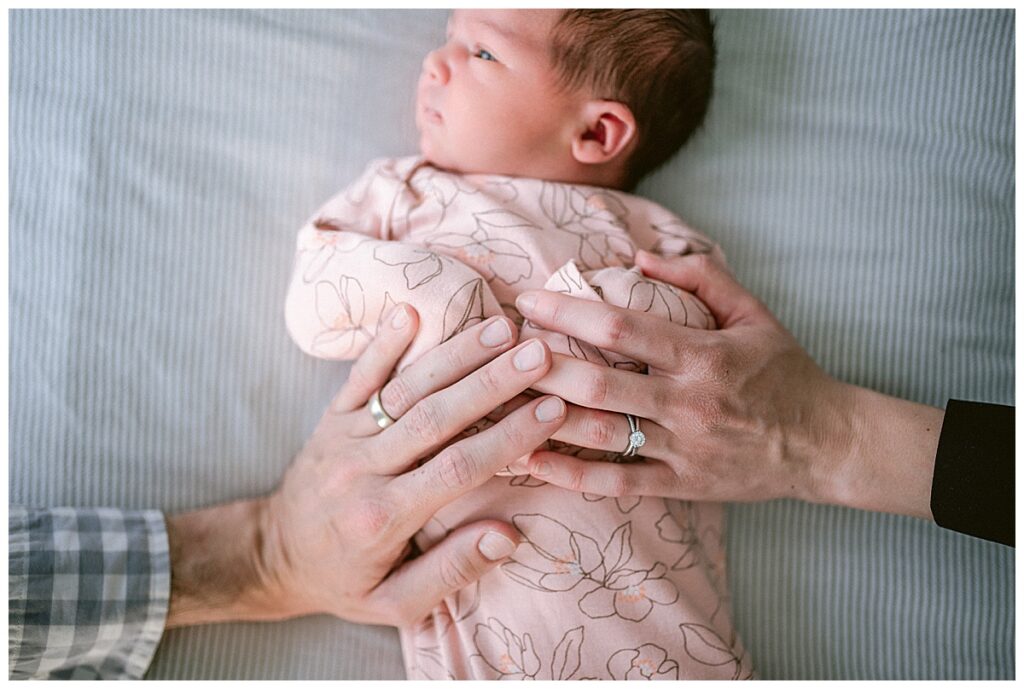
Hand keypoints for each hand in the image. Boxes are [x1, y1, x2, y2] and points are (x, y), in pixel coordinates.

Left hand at [166, 305, 566, 627]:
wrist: (274, 557)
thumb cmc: (346, 581)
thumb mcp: (396, 603)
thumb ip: (452, 570)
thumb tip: (507, 536)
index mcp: (384, 517)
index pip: (458, 467)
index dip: (508, 436)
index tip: (552, 409)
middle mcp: (364, 470)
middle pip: (437, 417)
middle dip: (493, 381)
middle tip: (540, 353)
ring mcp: (345, 437)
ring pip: (407, 389)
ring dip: (456, 355)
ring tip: (502, 328)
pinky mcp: (332, 418)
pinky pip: (359, 376)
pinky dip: (383, 343)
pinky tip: (410, 311)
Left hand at [513, 251, 941, 519]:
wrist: (825, 444)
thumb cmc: (784, 371)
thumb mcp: (753, 313)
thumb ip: (699, 277)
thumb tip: (638, 257)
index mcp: (702, 355)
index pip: (621, 329)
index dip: (568, 312)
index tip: (526, 300)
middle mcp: (687, 404)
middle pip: (599, 384)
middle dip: (541, 365)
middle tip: (497, 349)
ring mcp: (682, 450)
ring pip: (600, 435)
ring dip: (545, 419)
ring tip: (497, 401)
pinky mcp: (681, 487)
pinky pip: (618, 484)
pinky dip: (571, 475)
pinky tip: (530, 460)